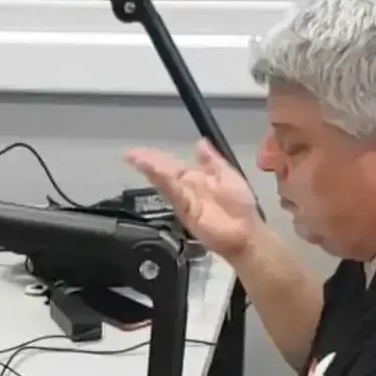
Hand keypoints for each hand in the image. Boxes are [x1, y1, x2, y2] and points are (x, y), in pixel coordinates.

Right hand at [125, 139, 263, 260]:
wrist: (245, 233)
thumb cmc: (239, 206)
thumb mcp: (227, 175)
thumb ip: (212, 160)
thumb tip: (199, 142)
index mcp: (195, 178)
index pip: (171, 165)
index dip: (155, 157)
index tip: (138, 151)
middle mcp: (185, 188)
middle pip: (163, 172)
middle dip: (147, 162)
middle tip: (129, 154)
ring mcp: (183, 200)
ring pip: (164, 181)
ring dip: (150, 169)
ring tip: (135, 159)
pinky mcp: (185, 210)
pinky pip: (174, 192)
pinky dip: (165, 181)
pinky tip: (155, 171)